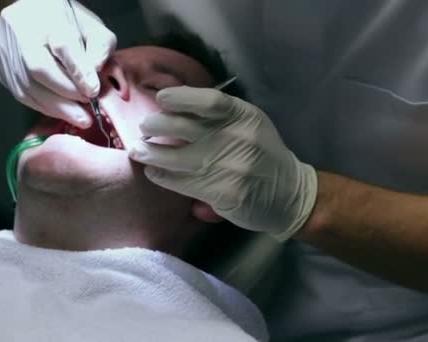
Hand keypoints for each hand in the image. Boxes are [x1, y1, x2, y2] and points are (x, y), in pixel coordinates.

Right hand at [0, 0, 116, 127]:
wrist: (32, 12)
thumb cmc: (67, 22)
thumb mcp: (92, 27)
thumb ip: (99, 48)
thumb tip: (93, 77)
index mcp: (47, 13)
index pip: (63, 44)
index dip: (78, 72)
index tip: (93, 91)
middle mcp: (19, 28)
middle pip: (38, 67)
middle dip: (66, 94)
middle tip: (87, 112)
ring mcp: (3, 46)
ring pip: (26, 84)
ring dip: (55, 106)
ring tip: (77, 117)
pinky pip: (18, 91)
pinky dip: (42, 105)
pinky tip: (59, 111)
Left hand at [129, 86, 317, 240]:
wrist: (289, 194)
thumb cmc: (264, 155)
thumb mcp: (251, 125)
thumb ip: (220, 116)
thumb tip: (175, 108)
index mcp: (244, 116)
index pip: (208, 100)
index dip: (180, 97)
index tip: (161, 99)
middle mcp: (235, 138)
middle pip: (184, 127)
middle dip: (156, 125)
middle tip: (144, 127)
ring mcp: (227, 167)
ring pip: (175, 157)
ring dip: (150, 153)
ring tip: (138, 150)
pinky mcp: (220, 192)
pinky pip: (181, 183)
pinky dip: (162, 176)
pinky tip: (153, 173)